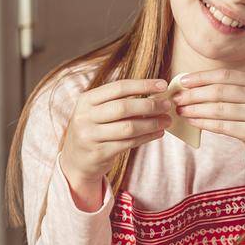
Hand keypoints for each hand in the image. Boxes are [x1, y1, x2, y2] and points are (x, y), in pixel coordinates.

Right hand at [59, 78, 171, 209]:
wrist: (76, 160)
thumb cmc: (95, 129)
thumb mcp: (98, 111)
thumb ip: (120, 101)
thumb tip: (157, 93)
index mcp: (86, 100)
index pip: (118, 88)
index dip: (143, 85)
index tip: (163, 85)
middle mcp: (85, 117)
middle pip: (123, 107)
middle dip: (150, 105)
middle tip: (168, 105)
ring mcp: (90, 136)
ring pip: (129, 127)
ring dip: (152, 123)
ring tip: (167, 121)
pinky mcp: (99, 153)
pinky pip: (129, 143)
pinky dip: (147, 137)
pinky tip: (158, 133)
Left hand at [173, 69, 244, 165]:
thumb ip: (231, 89)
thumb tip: (192, 84)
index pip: (225, 76)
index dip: (202, 77)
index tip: (183, 81)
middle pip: (220, 92)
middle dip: (194, 95)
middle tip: (177, 98)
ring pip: (219, 110)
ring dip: (195, 110)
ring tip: (181, 111)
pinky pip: (222, 126)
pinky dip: (204, 123)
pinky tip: (192, 122)